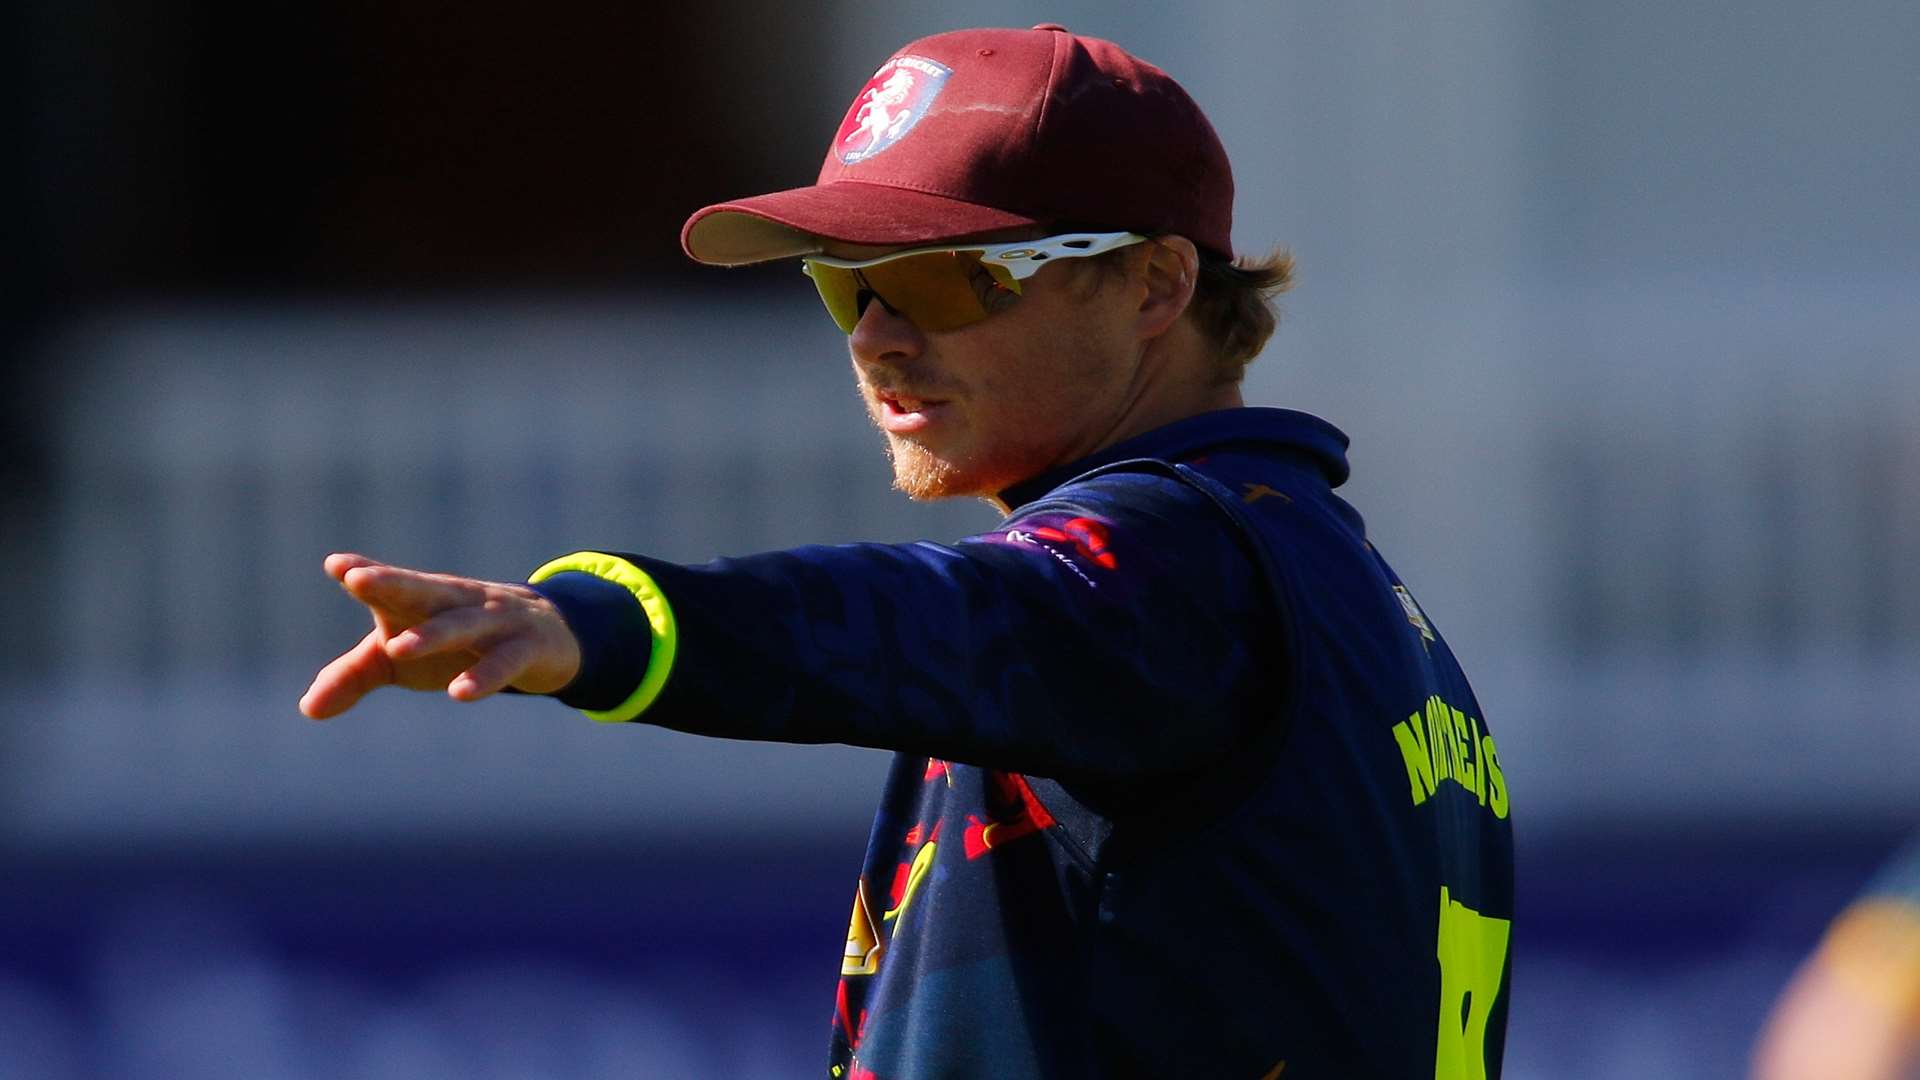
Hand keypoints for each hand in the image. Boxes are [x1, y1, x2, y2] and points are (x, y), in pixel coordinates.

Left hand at [299, 553, 582, 719]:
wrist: (545, 637)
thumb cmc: (456, 644)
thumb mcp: (402, 660)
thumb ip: (355, 676)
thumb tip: (307, 709)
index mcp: (421, 599)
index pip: (390, 583)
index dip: (364, 573)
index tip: (337, 566)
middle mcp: (456, 601)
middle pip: (422, 589)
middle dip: (391, 584)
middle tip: (358, 581)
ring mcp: (495, 620)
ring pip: (460, 623)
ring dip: (431, 634)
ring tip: (397, 648)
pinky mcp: (526, 647)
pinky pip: (504, 660)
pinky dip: (484, 675)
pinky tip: (461, 693)